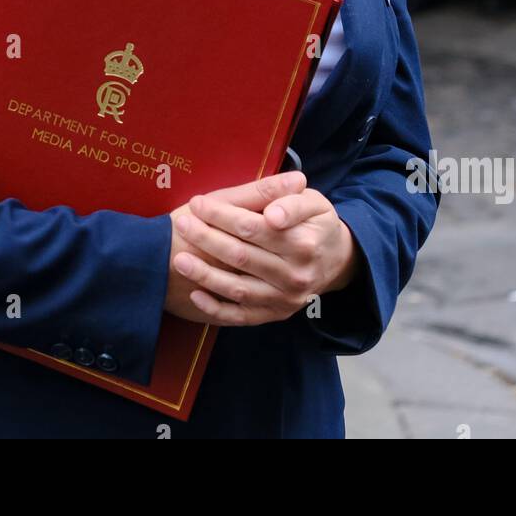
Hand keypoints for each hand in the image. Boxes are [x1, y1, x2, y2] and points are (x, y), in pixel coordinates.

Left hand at [162, 171, 306, 324]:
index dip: (222, 215)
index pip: (253, 227)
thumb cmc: (316, 223)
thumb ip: (290, 200)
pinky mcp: (275, 315)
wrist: (336, 261)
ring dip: (204, 275)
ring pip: (237, 289)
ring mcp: (284, 299)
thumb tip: (273, 215)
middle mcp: (295, 275)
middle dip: (206, 239)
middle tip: (180, 224)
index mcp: (303, 242)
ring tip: (179, 259)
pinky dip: (216, 308)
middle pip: (241, 256)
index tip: (197, 203)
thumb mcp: (312, 201)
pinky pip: (241, 316)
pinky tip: (195, 294)